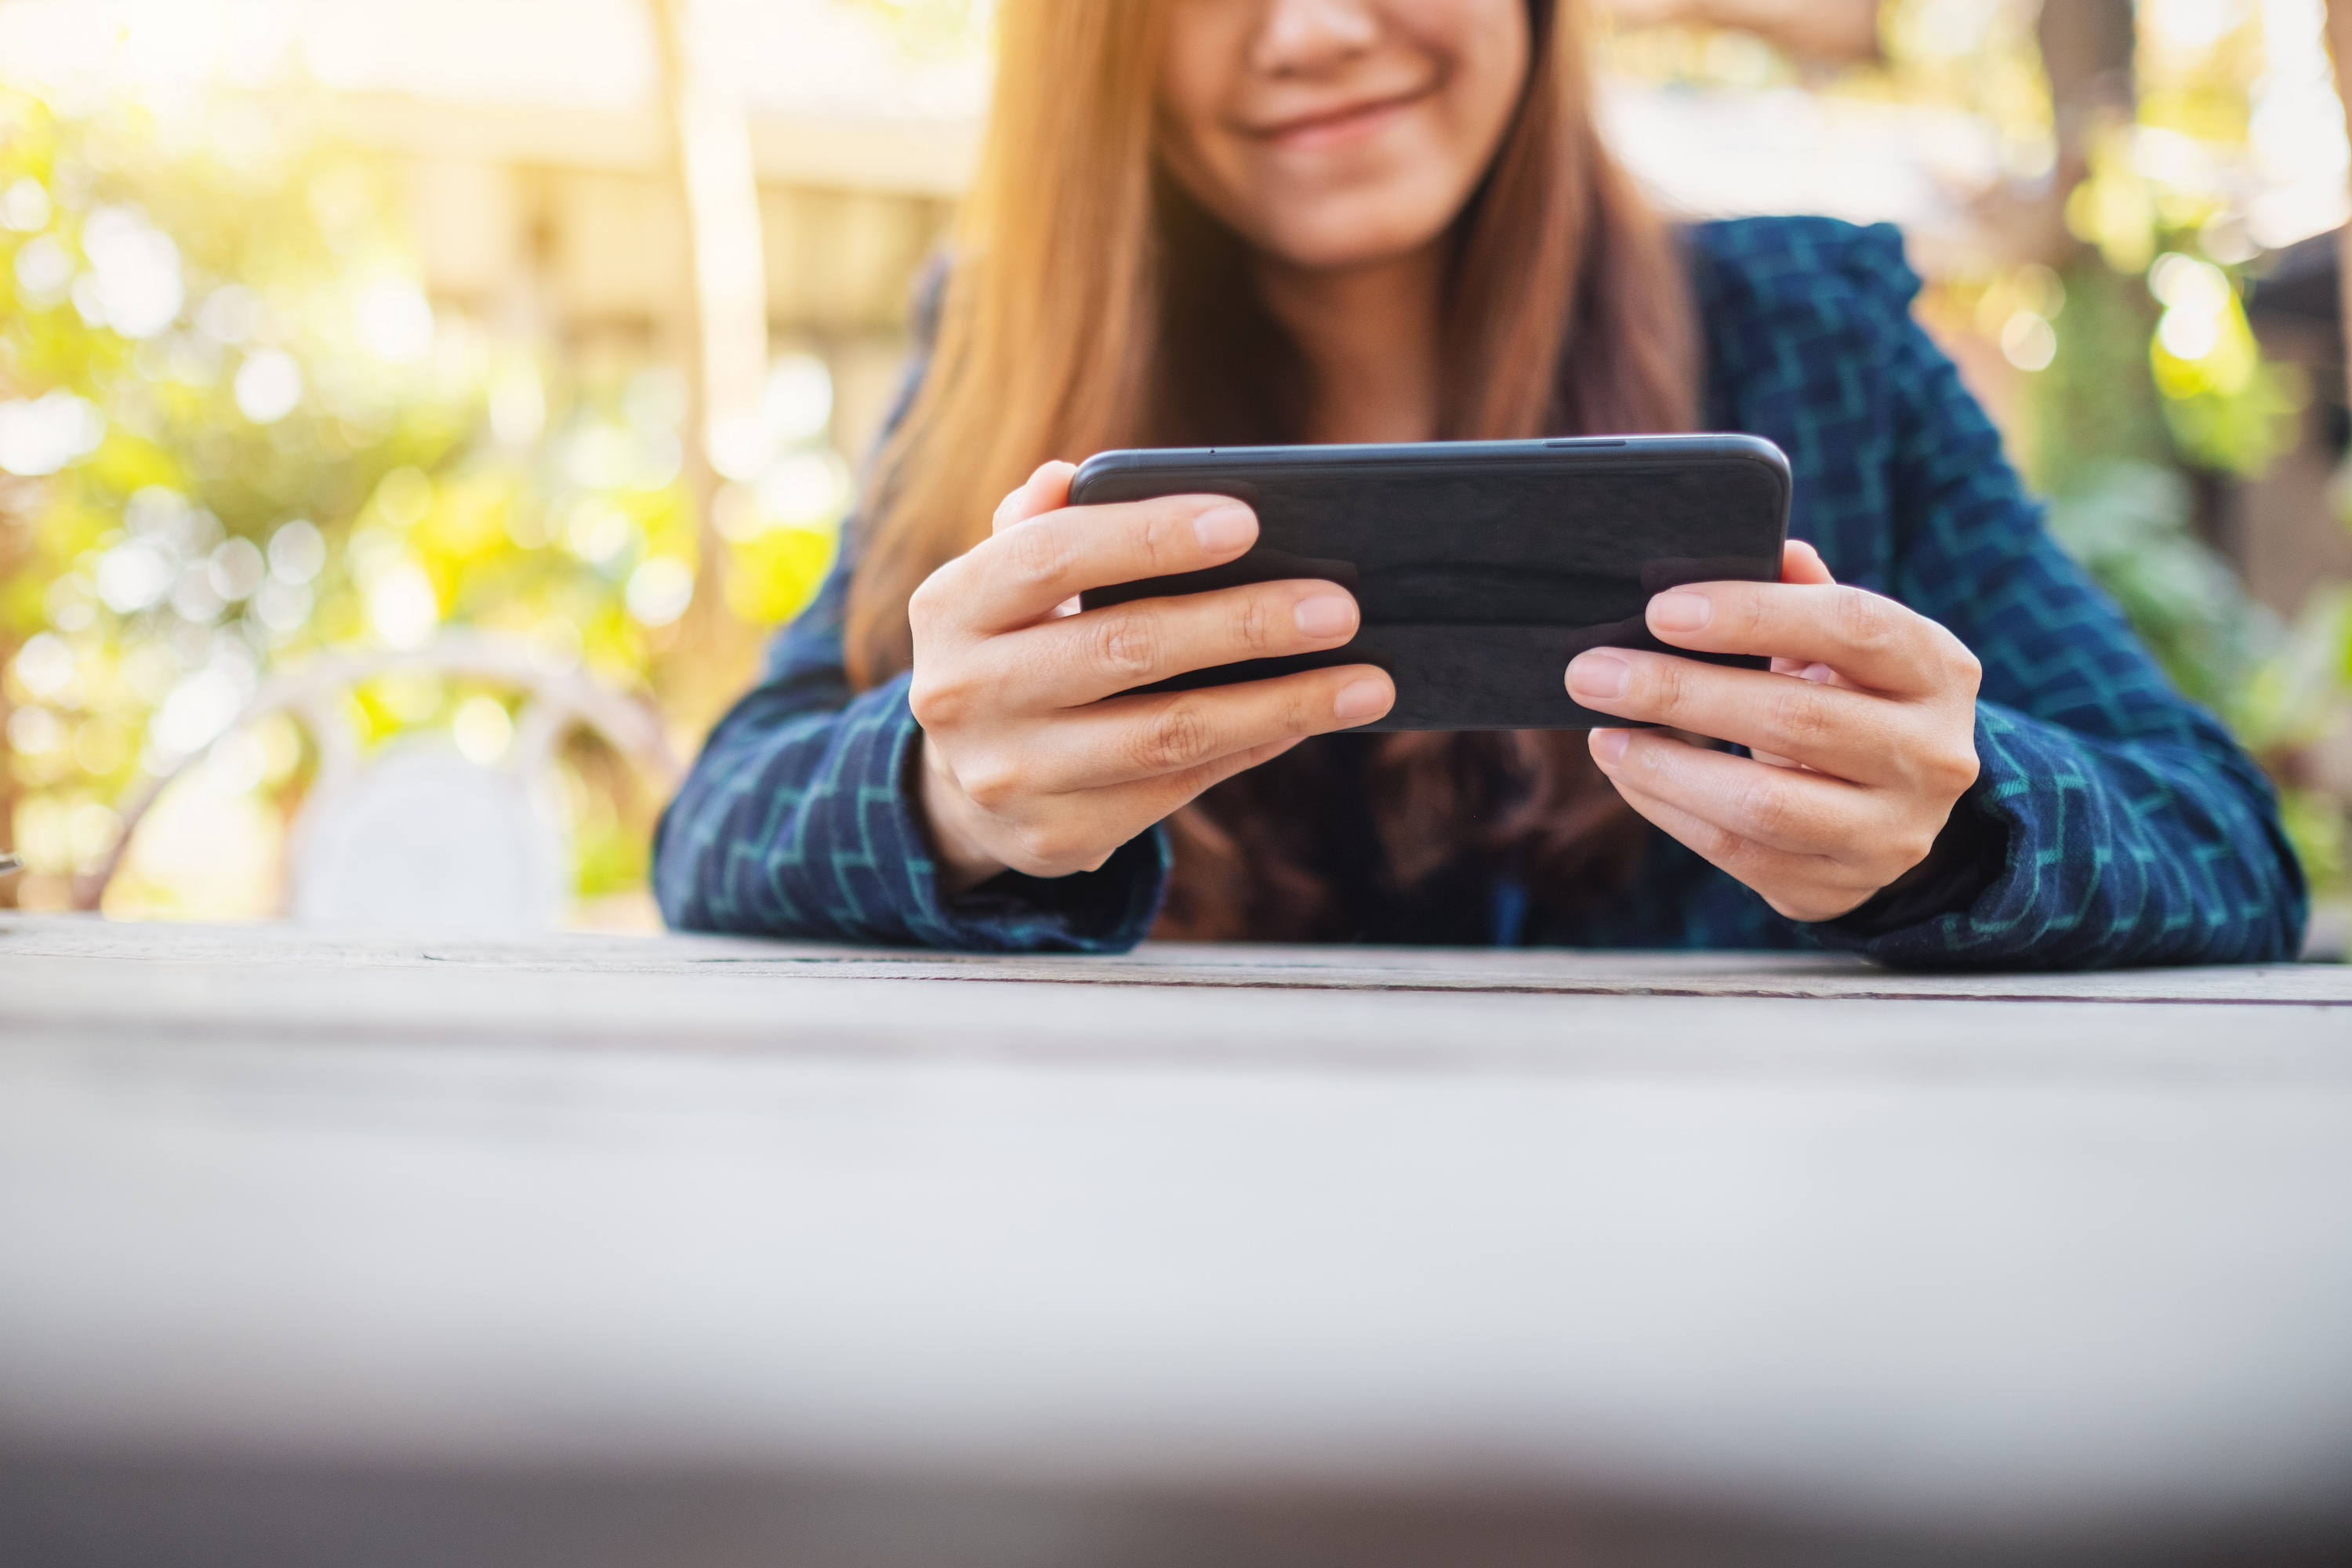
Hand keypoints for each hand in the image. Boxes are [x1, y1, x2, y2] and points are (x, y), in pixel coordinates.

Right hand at [910, 461, 1395, 893]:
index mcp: (951, 607)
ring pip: (1166, 734)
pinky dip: (1253, 747)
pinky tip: (1308, 718)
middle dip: (1244, 624)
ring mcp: (1009, 776)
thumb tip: (1072, 475)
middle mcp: (964, 694)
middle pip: (1125, 648)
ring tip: (1364, 682)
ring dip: (1279, 704)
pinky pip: (1177, 789)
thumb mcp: (1003, 584)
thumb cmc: (1014, 649)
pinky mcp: (1054, 838)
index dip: (1148, 536)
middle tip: (1339, 608)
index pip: (1052, 555)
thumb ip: (1039, 525)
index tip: (1247, 521)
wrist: (964, 785)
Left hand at [1565, 541, 1981, 922]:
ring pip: (1764, 804)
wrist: (1896, 806)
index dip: (1753, 614)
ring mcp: (1891, 832)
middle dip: (1680, 693)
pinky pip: (1739, 854)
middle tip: (1593, 674)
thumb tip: (1756, 545)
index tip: (1661, 610)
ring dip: (1664, 766)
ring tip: (1601, 734)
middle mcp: (1932, 754)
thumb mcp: (1844, 641)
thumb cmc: (1852, 697)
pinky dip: (1669, 810)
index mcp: (1937, 669)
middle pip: (1796, 720)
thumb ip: (1802, 593)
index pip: (1851, 627)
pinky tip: (1627, 772)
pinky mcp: (1840, 887)